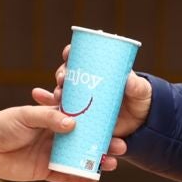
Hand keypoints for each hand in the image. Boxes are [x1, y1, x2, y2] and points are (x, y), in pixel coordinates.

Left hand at [0, 103, 122, 181]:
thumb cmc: (2, 125)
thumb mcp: (25, 116)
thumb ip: (48, 118)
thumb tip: (71, 123)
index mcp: (54, 118)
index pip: (81, 119)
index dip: (98, 122)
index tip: (114, 123)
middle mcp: (57, 136)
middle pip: (85, 141)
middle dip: (103, 144)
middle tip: (120, 147)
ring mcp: (52, 154)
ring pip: (79, 160)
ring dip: (96, 163)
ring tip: (111, 165)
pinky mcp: (46, 171)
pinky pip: (67, 177)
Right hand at [35, 44, 153, 138]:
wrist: (142, 128)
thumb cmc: (141, 104)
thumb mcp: (142, 93)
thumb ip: (138, 87)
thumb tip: (129, 79)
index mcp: (101, 73)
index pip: (83, 57)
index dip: (72, 53)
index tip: (68, 53)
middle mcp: (88, 85)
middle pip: (69, 74)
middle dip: (62, 73)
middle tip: (63, 78)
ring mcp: (83, 101)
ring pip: (63, 92)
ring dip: (56, 91)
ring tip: (58, 96)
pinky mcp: (80, 118)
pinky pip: (61, 112)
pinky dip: (48, 106)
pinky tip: (40, 100)